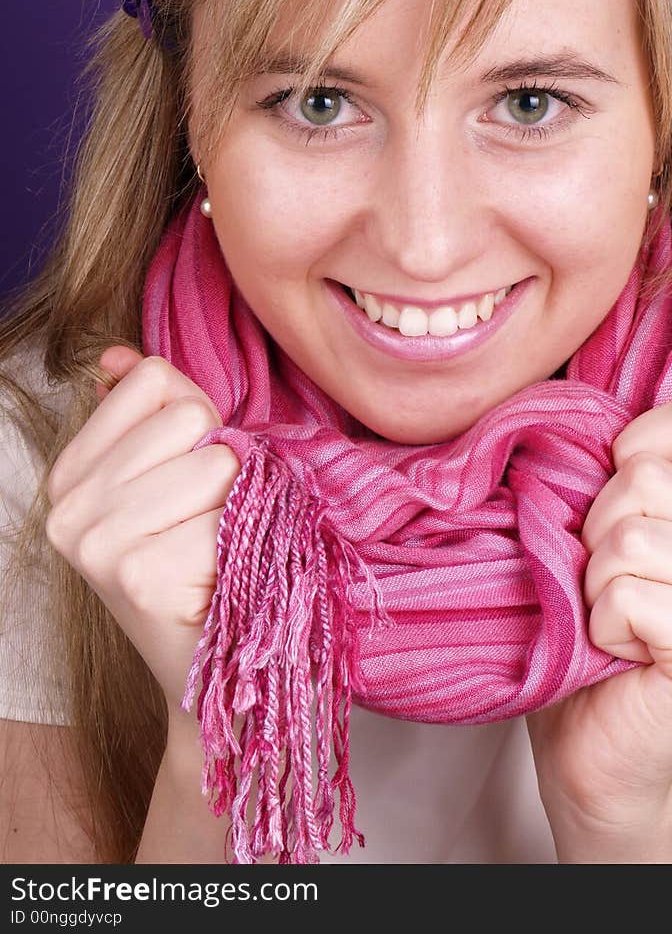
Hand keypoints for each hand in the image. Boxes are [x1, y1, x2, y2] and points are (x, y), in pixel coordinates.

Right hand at [45, 347, 241, 719]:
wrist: (214, 675)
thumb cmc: (201, 563)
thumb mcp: (169, 478)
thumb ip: (149, 411)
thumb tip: (121, 358)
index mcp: (71, 472)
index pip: (153, 379)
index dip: (196, 416)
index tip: (188, 470)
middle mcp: (69, 507)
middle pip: (190, 415)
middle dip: (220, 460)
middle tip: (205, 519)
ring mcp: (96, 543)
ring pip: (216, 461)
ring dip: (235, 504)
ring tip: (211, 548)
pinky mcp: (138, 576)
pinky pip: (228, 516)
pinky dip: (240, 546)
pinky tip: (216, 580)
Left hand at [526, 392, 671, 838]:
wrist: (585, 741)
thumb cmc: (579, 629)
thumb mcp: (590, 533)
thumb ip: (606, 473)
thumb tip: (576, 423)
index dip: (625, 451)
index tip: (605, 511)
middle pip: (643, 477)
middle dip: (592, 531)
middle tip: (600, 584)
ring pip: (631, 536)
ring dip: (592, 583)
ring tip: (609, 618)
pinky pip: (629, 594)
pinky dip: (599, 624)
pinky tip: (617, 651)